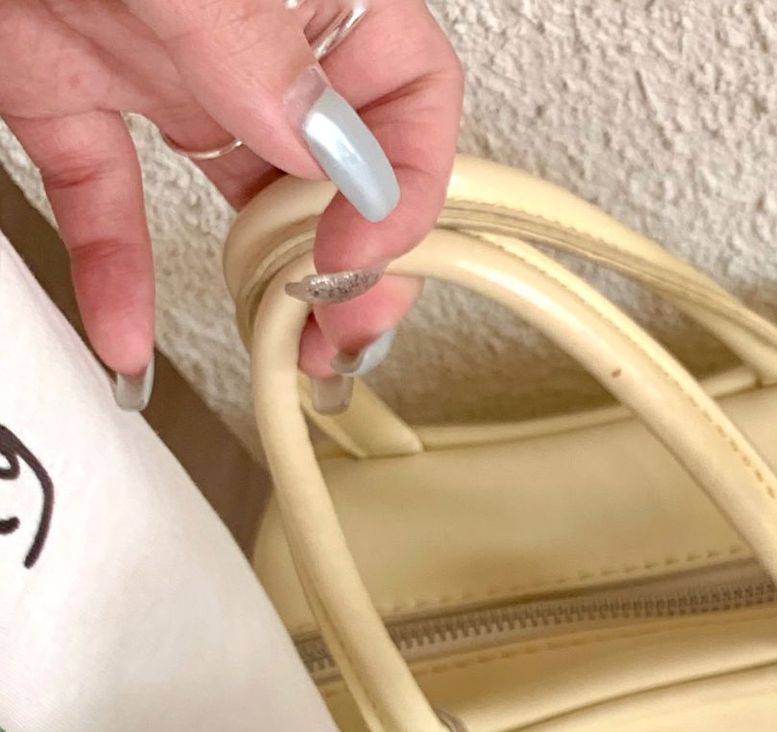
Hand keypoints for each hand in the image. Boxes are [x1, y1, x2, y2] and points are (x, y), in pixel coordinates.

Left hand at [0, 0, 461, 395]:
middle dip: (349, 260)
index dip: (405, 183)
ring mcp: (150, 53)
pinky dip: (114, 271)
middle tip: (340, 328)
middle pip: (335, 161)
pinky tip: (126, 335)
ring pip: (235, 191)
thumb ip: (249, 40)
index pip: (410, 89)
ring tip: (277, 345)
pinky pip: (104, 192)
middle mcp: (236, 22)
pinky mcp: (58, 79)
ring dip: (260, 282)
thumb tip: (323, 140)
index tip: (362, 249)